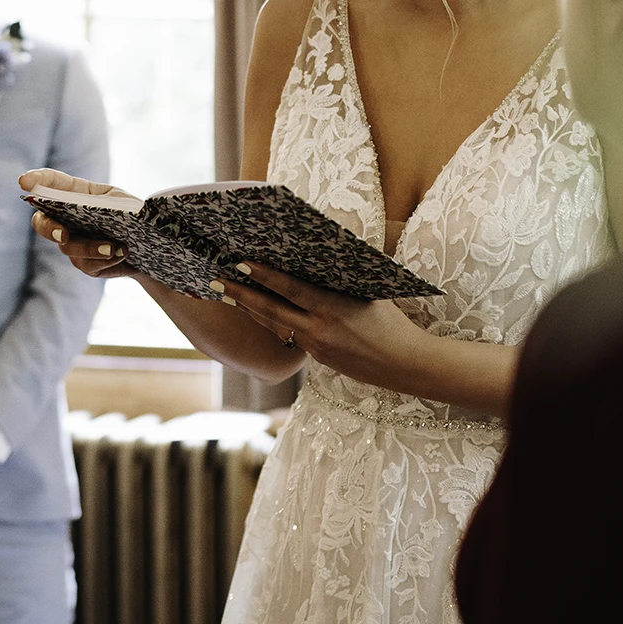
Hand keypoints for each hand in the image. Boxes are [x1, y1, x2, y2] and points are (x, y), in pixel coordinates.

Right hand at [20, 168, 140, 279]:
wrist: (150, 245)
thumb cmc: (135, 215)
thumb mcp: (123, 202)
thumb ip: (105, 206)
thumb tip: (94, 214)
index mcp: (76, 193)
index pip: (51, 184)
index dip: (36, 180)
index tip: (24, 181)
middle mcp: (67, 217)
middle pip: (43, 222)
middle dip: (49, 228)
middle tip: (62, 234)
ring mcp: (73, 241)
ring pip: (69, 247)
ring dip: (91, 248)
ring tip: (114, 247)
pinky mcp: (84, 263)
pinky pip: (87, 264)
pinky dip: (106, 259)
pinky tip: (121, 253)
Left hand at [227, 261, 430, 389]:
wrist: (406, 365)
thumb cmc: (393, 322)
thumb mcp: (368, 294)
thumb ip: (339, 281)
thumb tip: (312, 258)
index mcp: (334, 308)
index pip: (291, 289)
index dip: (264, 276)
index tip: (241, 263)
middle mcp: (320, 330)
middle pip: (271, 310)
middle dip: (241, 294)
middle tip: (216, 280)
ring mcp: (316, 347)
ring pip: (275, 325)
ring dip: (249, 308)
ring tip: (227, 293)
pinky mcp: (318, 359)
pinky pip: (288, 336)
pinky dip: (270, 322)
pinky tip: (257, 312)